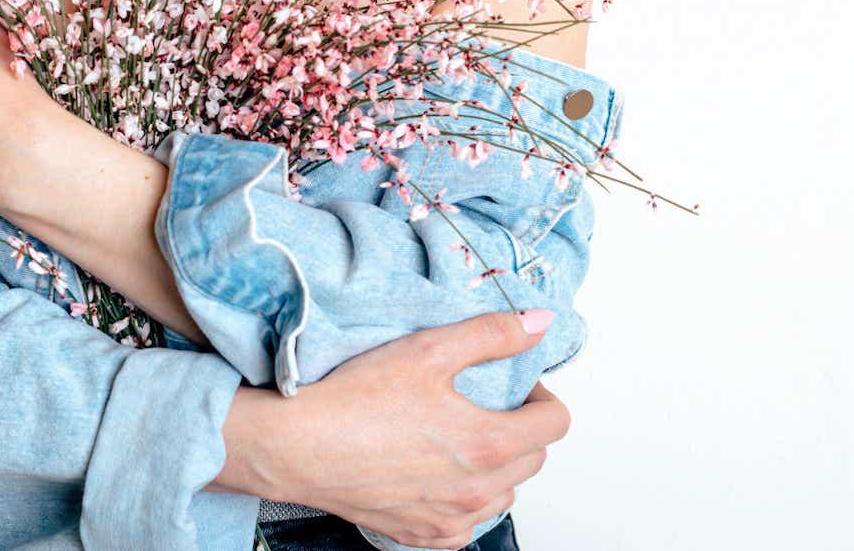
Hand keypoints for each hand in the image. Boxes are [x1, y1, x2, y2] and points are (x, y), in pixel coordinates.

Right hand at [216, 310, 566, 549]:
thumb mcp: (428, 350)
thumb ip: (491, 335)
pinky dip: (465, 501)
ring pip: (504, 494)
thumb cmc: (355, 399)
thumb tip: (539, 323)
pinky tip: (439, 476)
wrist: (298, 446)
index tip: (517, 384)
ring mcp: (451, 519)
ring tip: (460, 438)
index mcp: (489, 442)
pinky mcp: (422, 535)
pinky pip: (467, 525)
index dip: (542, 395)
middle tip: (485, 403)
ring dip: (498, 467)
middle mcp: (477, 490)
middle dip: (521, 427)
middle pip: (534, 459)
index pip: (555, 424)